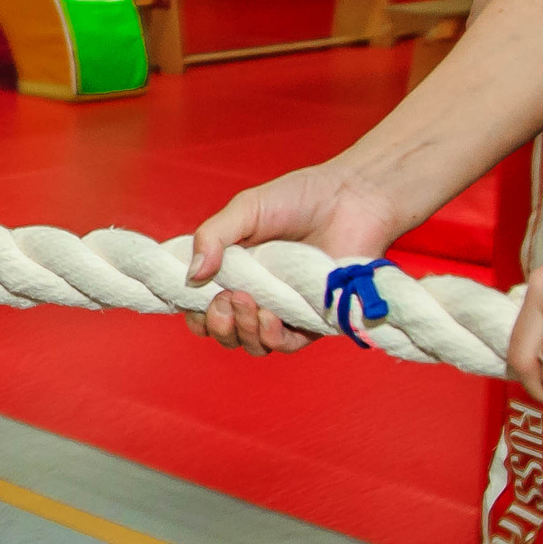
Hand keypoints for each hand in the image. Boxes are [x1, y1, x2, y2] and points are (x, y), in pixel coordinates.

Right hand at [183, 164, 404, 355]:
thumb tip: (191, 276)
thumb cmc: (298, 198)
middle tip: (224, 299)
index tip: (196, 296)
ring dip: (241, 331)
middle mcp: (257, 296)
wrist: (350, 198)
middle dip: (217, 324)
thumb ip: (213, 236)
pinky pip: (286, 345)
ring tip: (246, 301)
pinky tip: (268, 317)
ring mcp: (284, 310)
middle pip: (224, 333)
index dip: (195, 313)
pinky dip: (270, 337)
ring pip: (251, 345)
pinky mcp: (314, 320)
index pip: (203, 309)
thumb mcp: (245, 209)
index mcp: (233, 273)